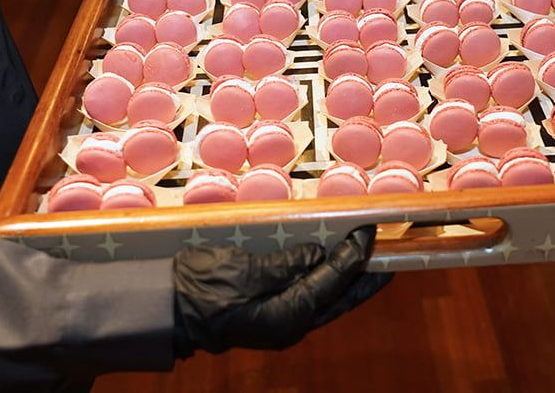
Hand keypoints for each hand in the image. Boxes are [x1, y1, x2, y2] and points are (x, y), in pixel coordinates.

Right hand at [172, 226, 389, 354]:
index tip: (368, 230)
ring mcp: (281, 322)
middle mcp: (291, 324)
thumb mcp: (244, 269)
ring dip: (347, 279)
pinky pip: (309, 298)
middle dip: (364, 276)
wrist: (168, 308)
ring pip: (327, 300)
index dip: (355, 255)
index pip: (334, 281)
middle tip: (386, 254)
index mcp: (288, 314)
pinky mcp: (271, 314)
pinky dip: (325, 282)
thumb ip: (286, 264)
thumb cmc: (201, 287)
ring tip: (365, 258)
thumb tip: (318, 255)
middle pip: (339, 297)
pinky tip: (330, 266)